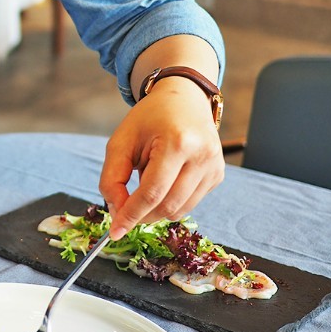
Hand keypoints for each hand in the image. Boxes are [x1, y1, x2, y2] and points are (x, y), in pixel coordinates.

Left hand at [98, 77, 223, 238]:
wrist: (183, 99)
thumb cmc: (149, 119)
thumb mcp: (121, 141)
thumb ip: (112, 178)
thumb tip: (117, 214)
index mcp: (178, 142)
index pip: (152, 192)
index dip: (131, 215)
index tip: (115, 232)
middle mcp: (202, 156)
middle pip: (167, 206)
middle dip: (142, 214)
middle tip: (124, 207)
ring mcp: (214, 167)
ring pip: (180, 210)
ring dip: (156, 208)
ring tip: (147, 179)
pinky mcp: (218, 175)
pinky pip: (190, 203)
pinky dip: (170, 201)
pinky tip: (165, 178)